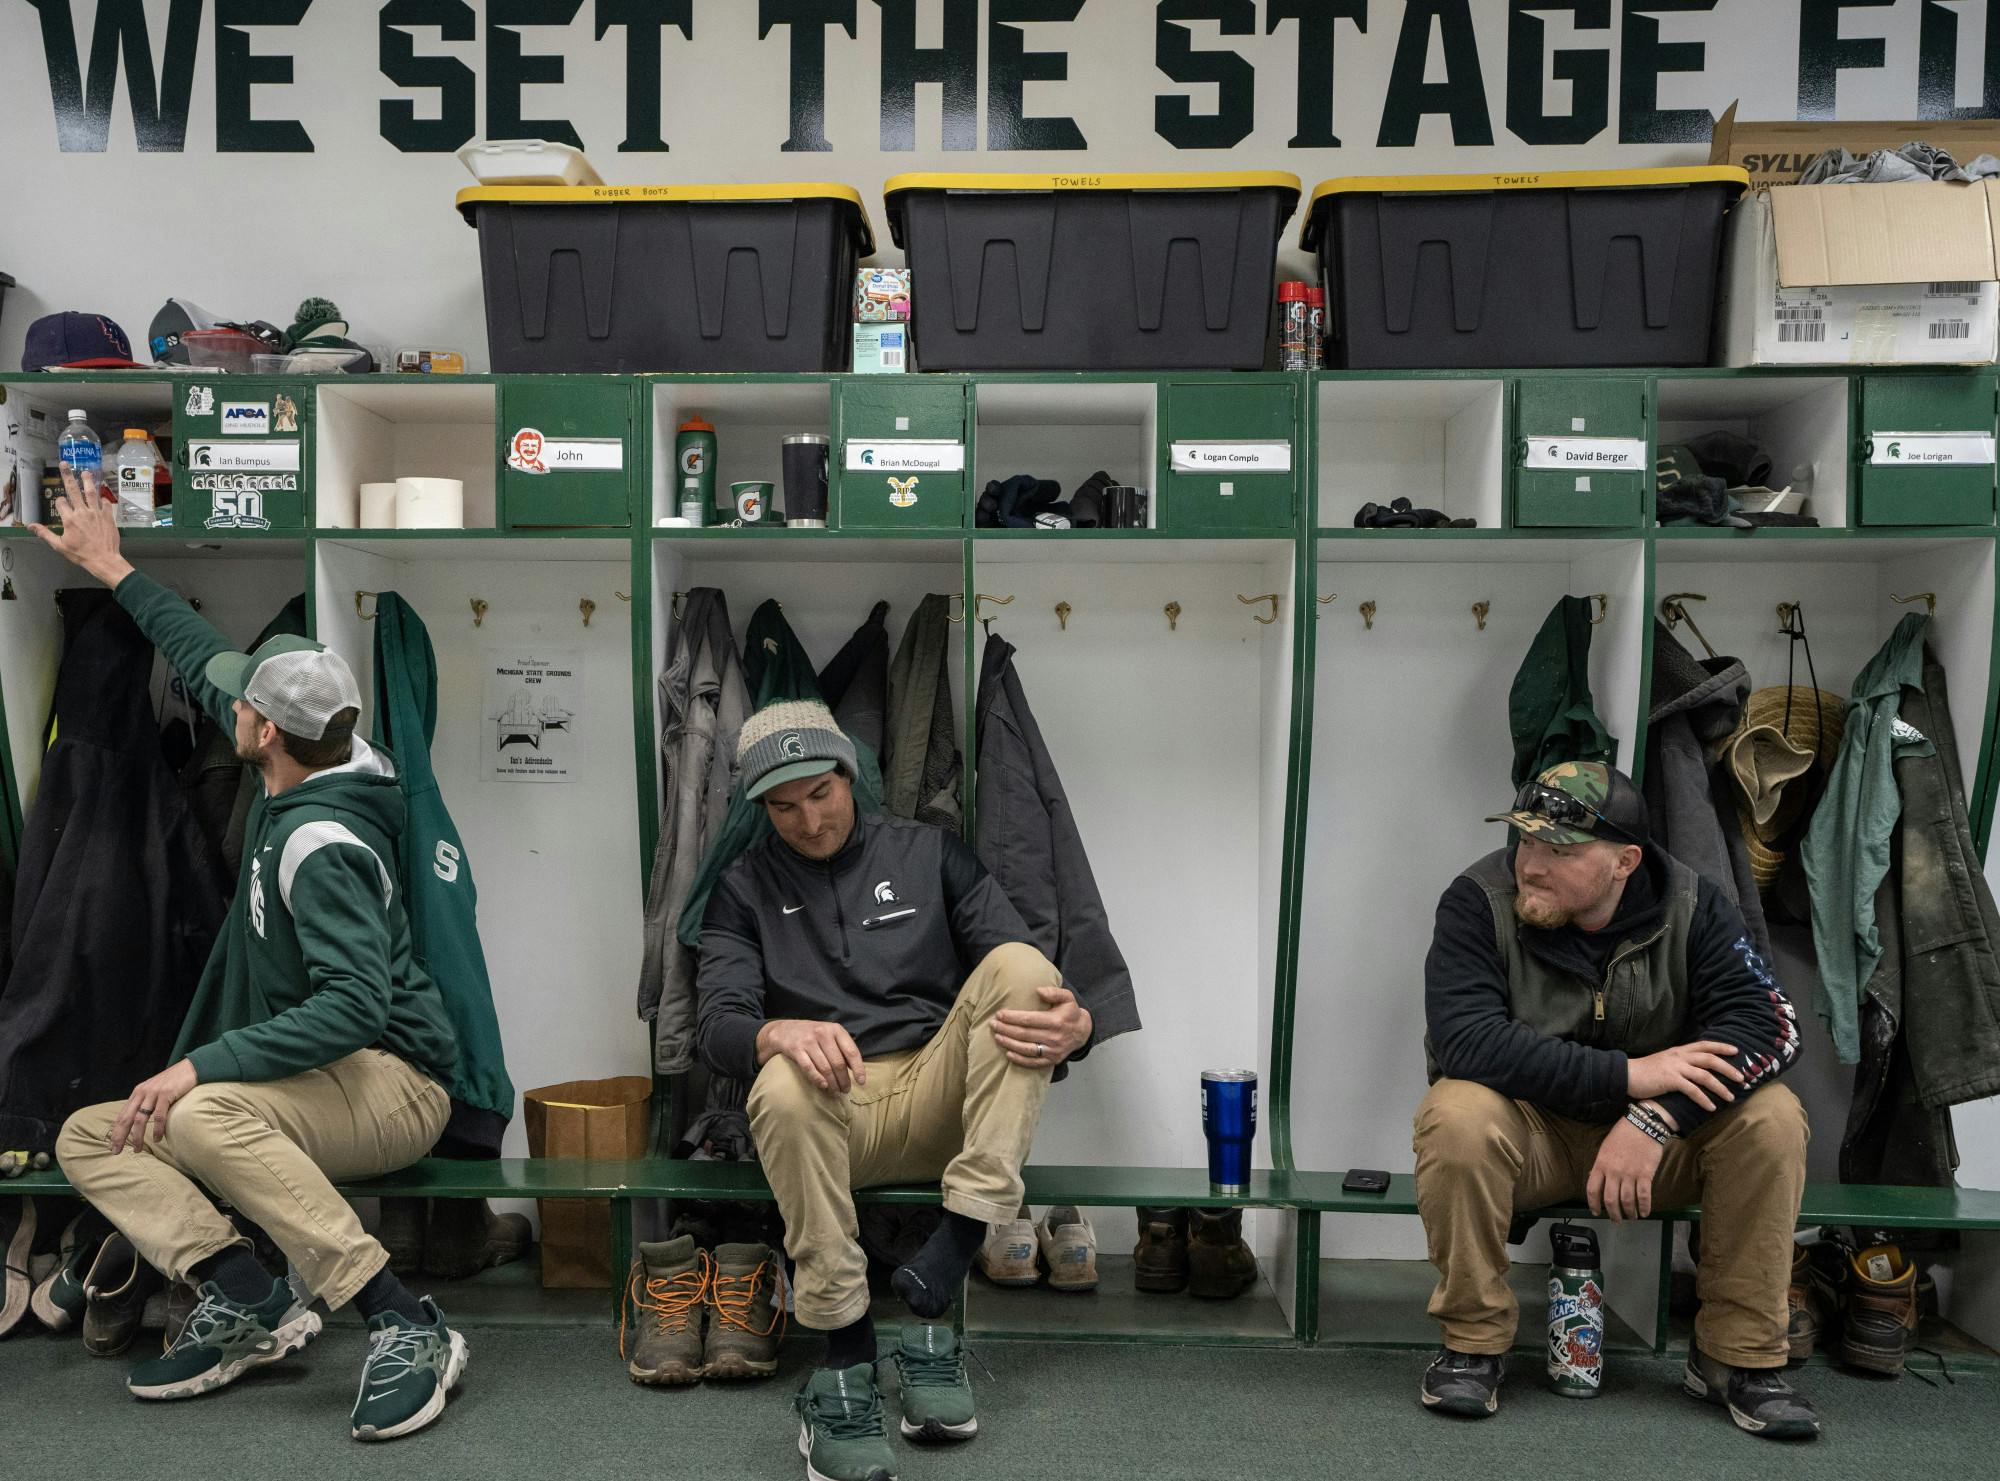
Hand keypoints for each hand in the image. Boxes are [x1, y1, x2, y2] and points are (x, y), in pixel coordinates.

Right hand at [31, 471, 132, 587]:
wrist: (104, 559)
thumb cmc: (81, 554)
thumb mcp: (59, 546)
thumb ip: (45, 534)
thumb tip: (31, 526)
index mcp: (69, 519)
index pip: (61, 502)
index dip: (59, 501)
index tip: (61, 503)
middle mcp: (83, 512)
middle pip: (74, 490)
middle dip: (68, 476)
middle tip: (65, 464)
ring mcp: (97, 513)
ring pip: (92, 493)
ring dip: (88, 481)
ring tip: (86, 472)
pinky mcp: (109, 516)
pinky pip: (106, 503)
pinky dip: (103, 499)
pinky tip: (101, 497)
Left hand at [108, 1059, 198, 1153]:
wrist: (191, 1067)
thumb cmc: (175, 1081)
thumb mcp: (156, 1090)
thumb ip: (147, 1102)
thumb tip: (141, 1120)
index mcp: (138, 1093)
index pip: (122, 1115)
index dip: (116, 1131)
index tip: (113, 1145)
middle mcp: (142, 1092)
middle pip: (126, 1118)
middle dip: (120, 1136)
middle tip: (116, 1151)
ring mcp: (154, 1093)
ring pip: (140, 1119)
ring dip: (137, 1137)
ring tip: (138, 1149)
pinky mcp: (166, 1094)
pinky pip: (158, 1115)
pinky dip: (157, 1129)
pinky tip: (157, 1138)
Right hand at [757, 1019, 866, 1093]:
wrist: (784, 1030)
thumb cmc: (813, 1035)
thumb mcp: (830, 1034)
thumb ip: (842, 1048)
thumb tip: (855, 1069)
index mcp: (835, 1029)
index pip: (851, 1051)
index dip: (858, 1068)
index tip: (861, 1082)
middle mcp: (823, 1033)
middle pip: (838, 1062)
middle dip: (844, 1080)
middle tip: (846, 1091)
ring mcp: (808, 1041)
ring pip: (825, 1068)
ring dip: (832, 1084)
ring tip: (836, 1093)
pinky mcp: (796, 1049)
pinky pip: (809, 1068)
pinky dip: (817, 1079)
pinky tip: (823, 1087)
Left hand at [991, 984, 1091, 1067]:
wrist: (1082, 1032)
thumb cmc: (1070, 1013)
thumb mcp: (1067, 997)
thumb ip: (1054, 992)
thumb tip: (1038, 991)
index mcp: (1055, 1022)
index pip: (1028, 1020)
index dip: (1012, 1018)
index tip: (999, 1014)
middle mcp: (1053, 1037)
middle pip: (1024, 1034)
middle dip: (1006, 1029)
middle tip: (993, 1024)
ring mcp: (1052, 1051)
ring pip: (1026, 1049)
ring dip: (1009, 1043)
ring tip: (997, 1037)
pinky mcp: (1052, 1060)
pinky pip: (1033, 1062)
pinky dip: (1020, 1059)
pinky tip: (1008, 1054)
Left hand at [1587, 1118, 1665, 1221]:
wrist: (1643, 1125)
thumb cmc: (1622, 1135)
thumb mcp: (1605, 1148)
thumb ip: (1601, 1166)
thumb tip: (1594, 1180)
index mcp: (1600, 1165)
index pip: (1592, 1190)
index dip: (1593, 1204)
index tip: (1595, 1212)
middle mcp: (1613, 1172)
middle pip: (1610, 1200)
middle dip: (1612, 1214)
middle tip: (1616, 1220)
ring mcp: (1629, 1174)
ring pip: (1626, 1201)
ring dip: (1629, 1213)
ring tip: (1631, 1217)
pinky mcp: (1645, 1175)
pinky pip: (1643, 1196)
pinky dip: (1644, 1207)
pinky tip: (1644, 1212)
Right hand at [1626, 1040, 1744, 1112]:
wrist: (1626, 1074)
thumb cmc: (1645, 1071)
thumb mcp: (1665, 1061)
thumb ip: (1680, 1062)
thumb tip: (1694, 1069)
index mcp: (1679, 1050)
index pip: (1705, 1045)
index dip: (1721, 1047)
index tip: (1736, 1051)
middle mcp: (1680, 1057)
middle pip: (1710, 1059)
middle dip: (1728, 1069)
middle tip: (1741, 1078)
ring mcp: (1675, 1068)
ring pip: (1705, 1076)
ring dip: (1720, 1087)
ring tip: (1730, 1097)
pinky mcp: (1671, 1080)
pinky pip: (1693, 1090)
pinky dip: (1704, 1099)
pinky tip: (1711, 1107)